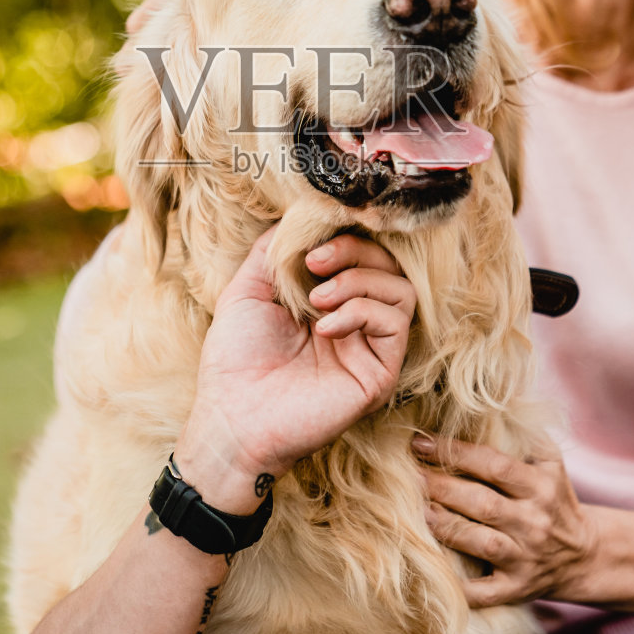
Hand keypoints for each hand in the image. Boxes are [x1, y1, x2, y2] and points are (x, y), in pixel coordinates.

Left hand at [175, 229, 414, 510]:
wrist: (232, 416)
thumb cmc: (235, 359)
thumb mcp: (248, 290)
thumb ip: (274, 251)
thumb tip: (301, 217)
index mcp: (327, 301)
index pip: (361, 254)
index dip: (344, 238)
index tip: (310, 245)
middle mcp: (355, 322)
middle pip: (388, 265)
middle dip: (355, 252)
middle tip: (316, 263)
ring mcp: (369, 348)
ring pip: (401, 291)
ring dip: (359, 281)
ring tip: (317, 299)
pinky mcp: (379, 373)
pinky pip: (395, 324)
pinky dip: (361, 311)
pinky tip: (325, 328)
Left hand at [415, 436, 597, 606]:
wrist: (586, 555)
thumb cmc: (555, 499)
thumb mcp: (550, 462)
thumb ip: (524, 433)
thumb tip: (491, 398)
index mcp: (541, 486)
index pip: (495, 465)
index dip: (455, 452)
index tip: (419, 441)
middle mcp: (534, 522)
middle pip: (482, 503)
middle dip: (441, 487)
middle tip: (407, 474)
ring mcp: (525, 558)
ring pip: (480, 543)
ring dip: (444, 527)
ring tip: (415, 511)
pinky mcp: (517, 589)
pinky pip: (485, 592)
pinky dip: (459, 587)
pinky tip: (432, 570)